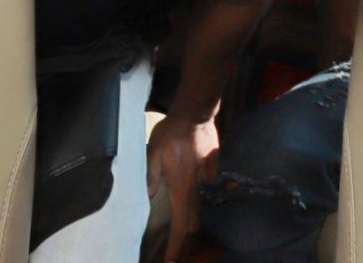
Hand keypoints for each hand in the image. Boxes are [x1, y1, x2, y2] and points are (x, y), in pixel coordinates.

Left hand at [146, 110, 218, 258]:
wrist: (196, 114)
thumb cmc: (171, 133)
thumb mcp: (153, 154)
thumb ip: (151, 177)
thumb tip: (148, 197)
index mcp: (181, 189)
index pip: (180, 226)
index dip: (175, 246)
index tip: (170, 261)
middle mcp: (198, 189)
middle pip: (193, 223)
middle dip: (184, 239)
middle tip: (173, 249)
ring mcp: (208, 181)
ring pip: (201, 210)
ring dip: (192, 222)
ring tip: (181, 230)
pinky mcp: (214, 172)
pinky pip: (207, 193)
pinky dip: (199, 201)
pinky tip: (193, 198)